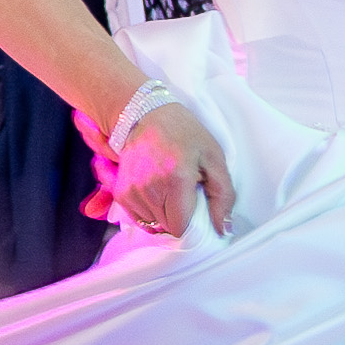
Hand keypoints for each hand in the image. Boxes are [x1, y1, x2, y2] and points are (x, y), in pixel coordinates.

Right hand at [94, 98, 233, 241]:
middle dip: (179, 215)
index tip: (196, 205)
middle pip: (167, 227)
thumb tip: (223, 229)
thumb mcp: (214, 158)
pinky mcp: (121, 192)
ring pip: (153, 224)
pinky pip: (139, 218)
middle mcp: (149, 188)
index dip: (193, 222)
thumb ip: (223, 196)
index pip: (181, 227)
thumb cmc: (185, 135)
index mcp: (176, 179)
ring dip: (164, 213)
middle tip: (184, 191)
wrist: (147, 115)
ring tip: (169, 188)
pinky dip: (150, 210)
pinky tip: (156, 190)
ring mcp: (132, 190)